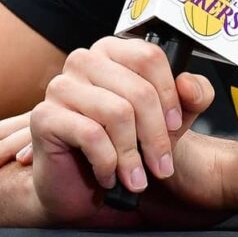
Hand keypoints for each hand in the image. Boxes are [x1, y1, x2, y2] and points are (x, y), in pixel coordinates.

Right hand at [29, 36, 219, 223]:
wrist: (78, 184)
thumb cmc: (124, 145)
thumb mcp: (170, 122)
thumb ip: (192, 98)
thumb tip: (189, 85)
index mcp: (113, 52)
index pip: (149, 57)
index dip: (169, 95)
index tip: (176, 126)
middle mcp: (84, 60)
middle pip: (137, 91)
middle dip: (156, 137)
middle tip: (161, 167)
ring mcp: (61, 86)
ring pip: (117, 113)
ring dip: (132, 156)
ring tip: (136, 178)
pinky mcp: (45, 116)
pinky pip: (90, 134)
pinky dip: (107, 162)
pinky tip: (109, 175)